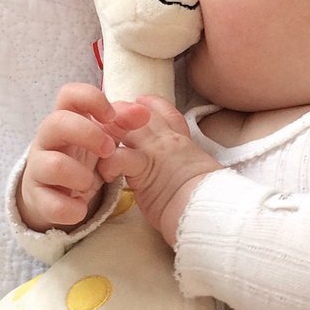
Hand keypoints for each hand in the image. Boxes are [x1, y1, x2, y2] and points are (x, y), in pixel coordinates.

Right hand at [18, 83, 148, 231]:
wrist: (59, 191)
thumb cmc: (85, 154)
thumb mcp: (106, 136)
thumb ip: (124, 121)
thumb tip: (144, 112)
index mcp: (67, 117)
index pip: (69, 93)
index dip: (91, 98)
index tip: (111, 115)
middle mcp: (48, 138)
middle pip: (56, 122)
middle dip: (88, 134)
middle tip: (109, 149)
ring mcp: (38, 167)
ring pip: (51, 164)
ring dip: (78, 174)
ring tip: (93, 182)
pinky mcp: (37, 196)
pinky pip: (47, 202)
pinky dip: (67, 207)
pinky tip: (81, 209)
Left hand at [98, 95, 222, 245]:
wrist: (213, 208)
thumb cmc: (212, 199)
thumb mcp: (205, 176)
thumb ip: (192, 169)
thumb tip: (192, 178)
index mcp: (185, 142)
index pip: (168, 114)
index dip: (152, 105)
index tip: (140, 101)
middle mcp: (170, 140)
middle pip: (140, 114)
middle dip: (121, 115)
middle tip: (105, 122)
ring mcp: (157, 151)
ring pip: (126, 128)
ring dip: (108, 133)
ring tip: (97, 144)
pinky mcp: (145, 167)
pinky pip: (120, 156)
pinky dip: (108, 162)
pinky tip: (104, 172)